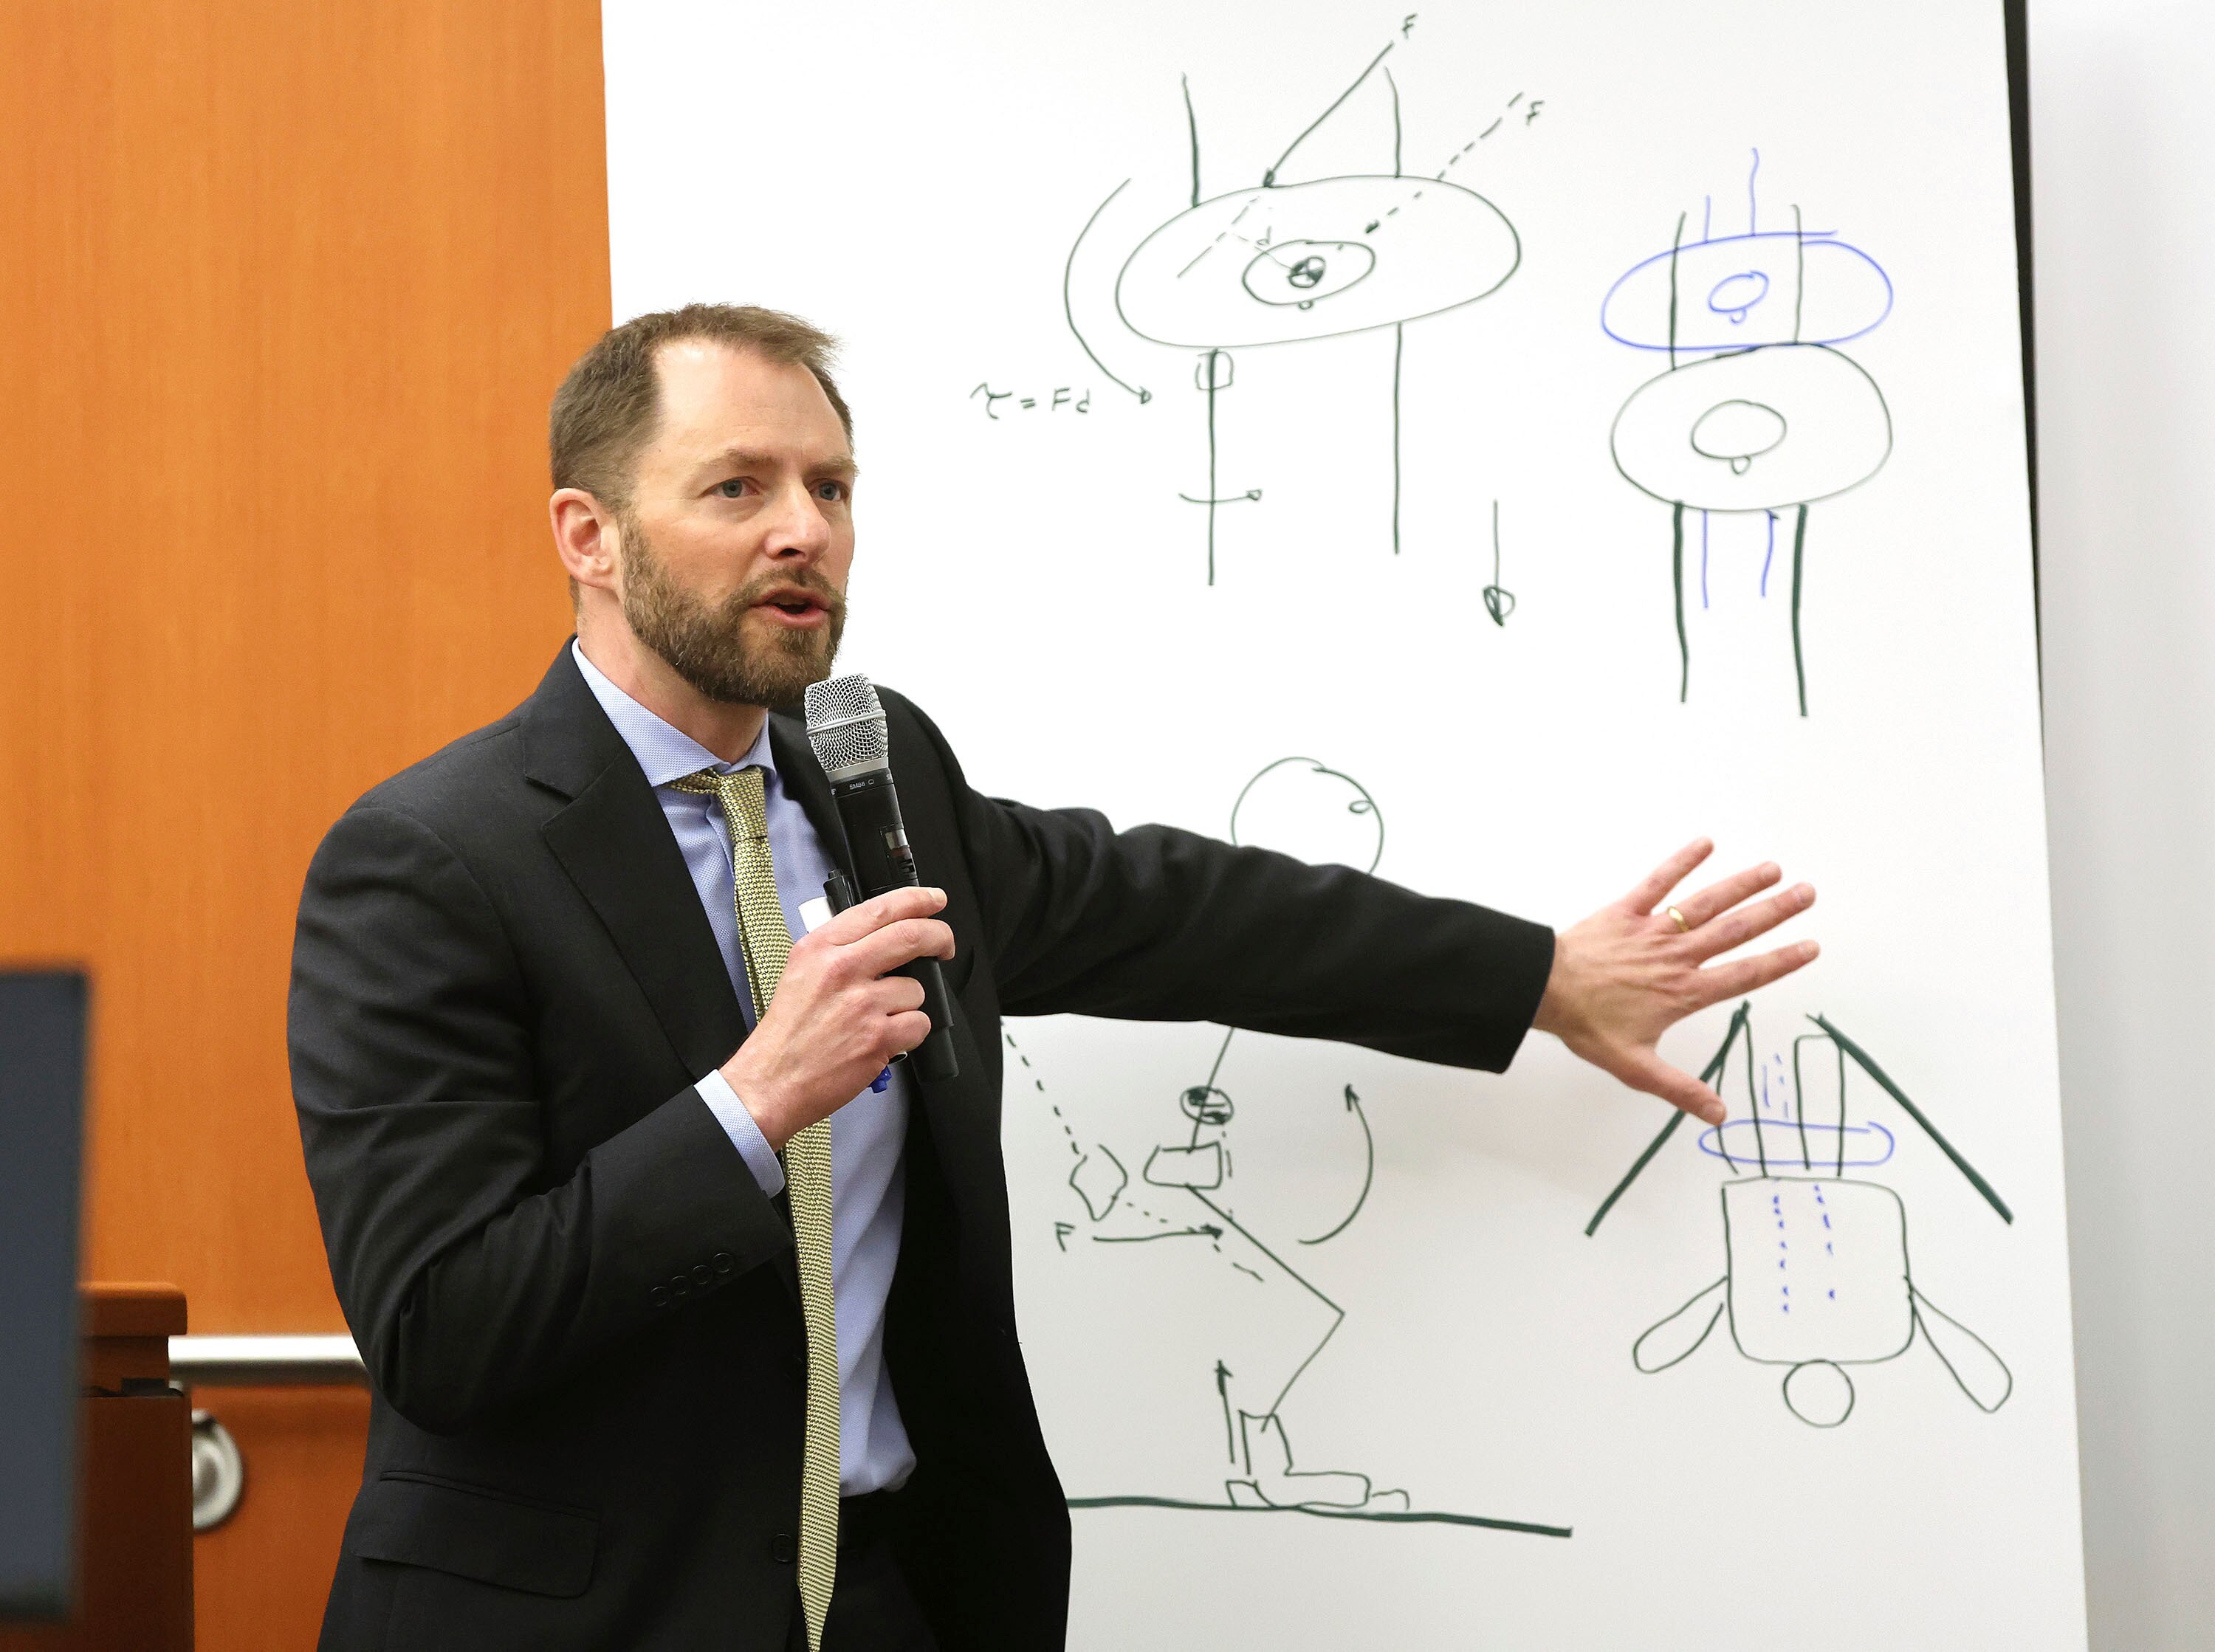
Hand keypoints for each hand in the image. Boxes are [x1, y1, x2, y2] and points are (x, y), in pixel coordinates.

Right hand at [722, 885, 954, 1149]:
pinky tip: (884, 1039)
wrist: (772, 1081)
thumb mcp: (801, 972)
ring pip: (916, 988)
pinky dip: (909, 1033)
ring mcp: (861, 1003)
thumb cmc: (788, 1034)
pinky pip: (919, 1024)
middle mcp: (841, 969)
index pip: (879, 909)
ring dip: (908, 1004)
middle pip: (911, 936)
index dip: (917, 900)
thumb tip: (882, 936)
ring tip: (880, 1019)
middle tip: (945, 944)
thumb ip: (839, 950)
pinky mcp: (877, 1037)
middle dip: (939, 936)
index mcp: (820, 948)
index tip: (934, 900)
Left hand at [1532, 840, 1816, 1125]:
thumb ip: (1681, 1089)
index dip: (1781, 961)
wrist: (1545, 991)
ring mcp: (1653, 930)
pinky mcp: (1626, 911)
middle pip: (1736, 931)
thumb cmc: (1588, 1027)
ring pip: (1706, 903)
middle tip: (1807, 893)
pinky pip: (1658, 882)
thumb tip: (1719, 1116)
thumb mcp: (1636, 1067)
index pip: (1745, 974)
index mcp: (1685, 992)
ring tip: (1772, 869)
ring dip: (1741, 884)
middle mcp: (1677, 957)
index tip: (1811, 946)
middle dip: (1775, 912)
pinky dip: (1681, 861)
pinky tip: (1705, 843)